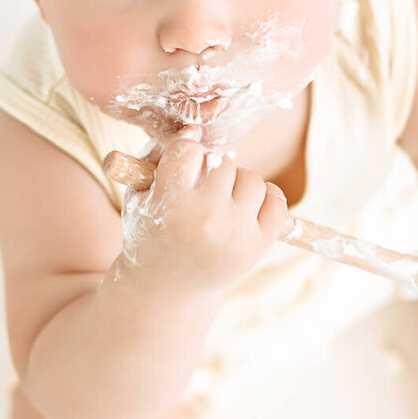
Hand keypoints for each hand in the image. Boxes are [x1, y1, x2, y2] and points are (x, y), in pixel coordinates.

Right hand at [120, 128, 290, 295]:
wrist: (167, 289)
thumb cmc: (151, 232)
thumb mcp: (139, 196)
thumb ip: (159, 156)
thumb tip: (194, 129)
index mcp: (172, 205)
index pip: (188, 151)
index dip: (184, 154)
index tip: (181, 166)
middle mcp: (208, 218)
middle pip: (223, 163)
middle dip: (211, 172)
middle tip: (199, 193)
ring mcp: (237, 234)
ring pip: (252, 179)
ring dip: (237, 185)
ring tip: (220, 204)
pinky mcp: (260, 246)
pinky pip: (278, 201)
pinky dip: (265, 199)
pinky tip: (245, 209)